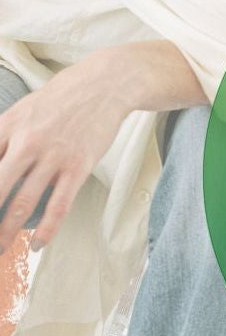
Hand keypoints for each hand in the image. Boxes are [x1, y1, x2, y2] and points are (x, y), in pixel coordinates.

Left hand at [0, 52, 131, 252]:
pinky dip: (48, 228)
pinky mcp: (78, 166)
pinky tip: (38, 244)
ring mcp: (53, 156)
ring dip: (7, 231)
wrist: (104, 85)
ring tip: (0, 250)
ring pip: (22, 203)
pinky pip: (59, 204)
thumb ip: (4, 137)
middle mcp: (25, 144)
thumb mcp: (23, 110)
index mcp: (6, 128)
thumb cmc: (62, 98)